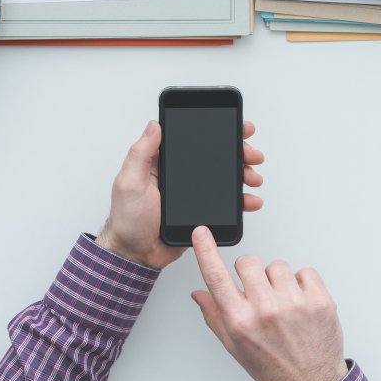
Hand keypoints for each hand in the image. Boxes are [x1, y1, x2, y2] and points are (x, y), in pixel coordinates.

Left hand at [95, 121, 265, 270]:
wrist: (137, 255)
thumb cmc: (127, 220)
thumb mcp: (130, 182)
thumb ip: (141, 153)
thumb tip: (154, 125)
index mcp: (163, 162)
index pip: (192, 139)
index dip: (215, 131)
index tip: (235, 126)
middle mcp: (180, 175)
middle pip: (215, 156)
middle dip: (238, 152)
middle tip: (252, 154)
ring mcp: (192, 193)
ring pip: (224, 178)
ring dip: (243, 174)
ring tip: (253, 177)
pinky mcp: (201, 211)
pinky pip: (225, 203)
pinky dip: (241, 200)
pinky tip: (250, 200)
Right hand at [190, 226, 348, 380]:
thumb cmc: (273, 366)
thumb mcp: (236, 347)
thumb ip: (215, 316)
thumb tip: (198, 293)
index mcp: (241, 321)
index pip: (216, 277)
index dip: (205, 251)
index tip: (201, 232)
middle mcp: (266, 311)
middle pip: (248, 262)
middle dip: (251, 273)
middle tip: (259, 292)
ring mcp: (294, 304)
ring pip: (277, 265)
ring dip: (278, 279)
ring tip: (283, 303)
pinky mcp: (320, 300)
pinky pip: (305, 271)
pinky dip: (303, 284)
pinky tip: (300, 302)